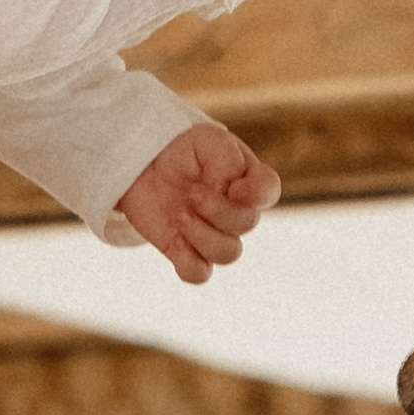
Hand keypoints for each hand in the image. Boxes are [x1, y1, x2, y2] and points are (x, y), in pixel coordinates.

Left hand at [115, 121, 281, 284]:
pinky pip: (199, 274)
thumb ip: (225, 159)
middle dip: (218, 210)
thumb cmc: (184, 151)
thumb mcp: (205, 140)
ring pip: (229, 254)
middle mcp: (236, 211)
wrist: (144, 166)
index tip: (234, 188)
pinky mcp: (188, 252)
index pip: (269, 190)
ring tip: (180, 215)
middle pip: (247, 223)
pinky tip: (175, 240)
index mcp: (246, 179)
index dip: (258, 195)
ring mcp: (213, 234)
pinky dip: (188, 262)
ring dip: (203, 235)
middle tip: (192, 193)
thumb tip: (227, 191)